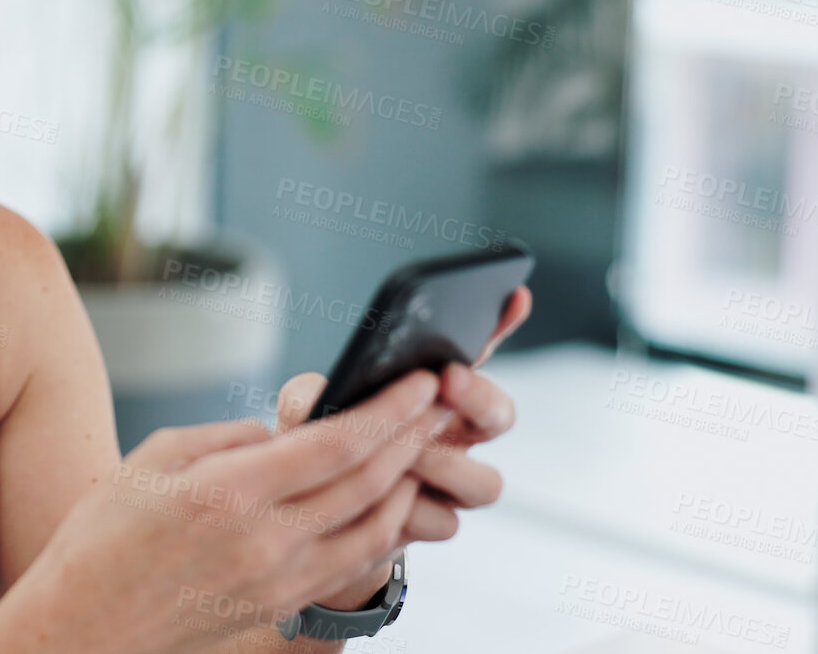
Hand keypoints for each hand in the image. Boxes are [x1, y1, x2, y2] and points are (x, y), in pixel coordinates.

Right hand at [0, 370, 444, 653]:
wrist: (86, 624)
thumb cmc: (104, 534)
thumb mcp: (155, 457)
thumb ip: (229, 437)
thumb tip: (282, 433)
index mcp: (228, 491)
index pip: (335, 443)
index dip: (388, 409)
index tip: (419, 381)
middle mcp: (264, 539)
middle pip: (368, 482)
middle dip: (413, 436)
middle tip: (439, 402)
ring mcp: (278, 579)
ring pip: (374, 529)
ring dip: (408, 483)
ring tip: (423, 447)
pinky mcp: (281, 605)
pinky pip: (353, 563)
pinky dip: (384, 529)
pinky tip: (389, 503)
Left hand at [278, 284, 533, 608]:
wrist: (305, 511)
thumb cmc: (315, 446)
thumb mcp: (304, 407)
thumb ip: (311, 393)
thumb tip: (325, 392)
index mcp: (431, 392)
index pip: (477, 349)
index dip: (501, 321)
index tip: (514, 295)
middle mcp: (454, 434)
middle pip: (500, 415)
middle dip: (480, 395)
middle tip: (447, 380)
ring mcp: (451, 483)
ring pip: (485, 482)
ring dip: (446, 464)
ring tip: (405, 455)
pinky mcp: (433, 523)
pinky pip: (446, 521)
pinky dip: (415, 513)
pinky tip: (385, 505)